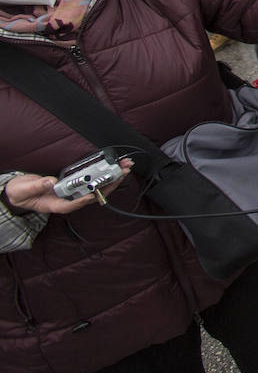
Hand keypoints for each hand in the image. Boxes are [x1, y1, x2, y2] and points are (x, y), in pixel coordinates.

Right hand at [5, 159, 133, 214]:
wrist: (19, 192)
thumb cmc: (21, 193)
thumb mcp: (25, 190)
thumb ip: (38, 186)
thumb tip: (51, 182)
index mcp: (55, 205)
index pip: (72, 205)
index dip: (84, 200)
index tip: (93, 194)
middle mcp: (67, 200)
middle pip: (92, 195)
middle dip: (109, 184)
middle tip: (122, 172)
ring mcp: (72, 193)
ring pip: (96, 188)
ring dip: (111, 178)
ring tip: (124, 167)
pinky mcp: (74, 185)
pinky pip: (92, 182)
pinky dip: (103, 174)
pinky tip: (114, 168)